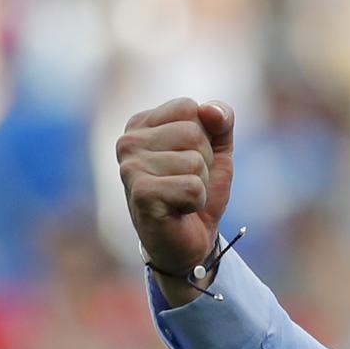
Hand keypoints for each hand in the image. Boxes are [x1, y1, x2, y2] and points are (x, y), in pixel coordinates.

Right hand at [116, 97, 234, 304]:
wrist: (189, 241)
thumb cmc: (198, 189)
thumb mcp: (217, 148)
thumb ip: (221, 119)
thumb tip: (210, 109)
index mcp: (141, 124)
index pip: (189, 107)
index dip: (205, 136)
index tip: (189, 158)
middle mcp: (128, 142)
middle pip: (194, 133)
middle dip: (204, 161)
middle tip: (187, 182)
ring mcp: (130, 168)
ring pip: (195, 161)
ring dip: (201, 183)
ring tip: (181, 196)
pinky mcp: (140, 194)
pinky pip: (193, 186)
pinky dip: (196, 201)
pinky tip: (178, 210)